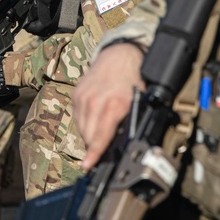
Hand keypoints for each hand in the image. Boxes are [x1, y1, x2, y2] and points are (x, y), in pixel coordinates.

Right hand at [75, 42, 145, 169]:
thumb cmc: (135, 78)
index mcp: (114, 105)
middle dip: (94, 147)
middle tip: (101, 154)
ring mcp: (84, 97)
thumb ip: (132, 123)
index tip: (88, 165)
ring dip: (89, 136)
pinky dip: (86, 123)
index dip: (94, 153)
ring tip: (100, 137)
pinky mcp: (77, 94)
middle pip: (88, 135)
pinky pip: (78, 117)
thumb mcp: (141, 102)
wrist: (122, 53)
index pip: (100, 136)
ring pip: (81, 128)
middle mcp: (95, 101)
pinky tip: (96, 121)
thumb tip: (127, 145)